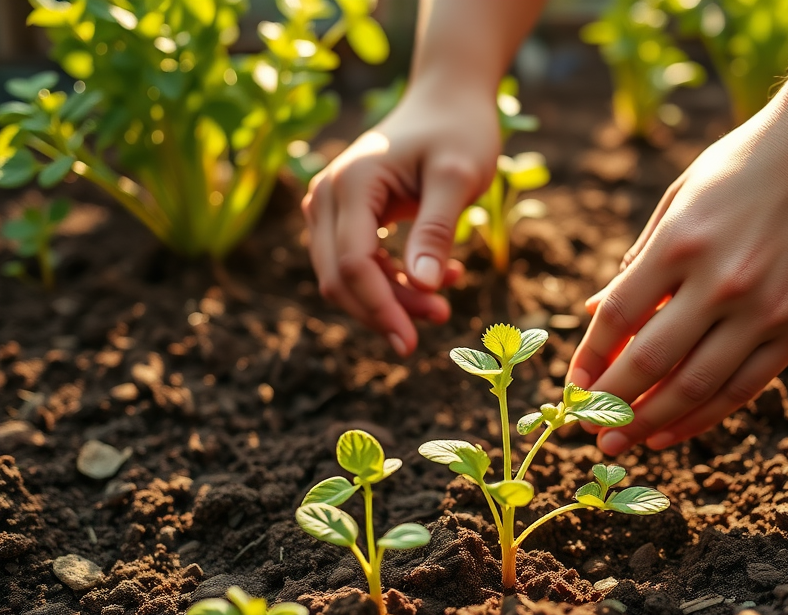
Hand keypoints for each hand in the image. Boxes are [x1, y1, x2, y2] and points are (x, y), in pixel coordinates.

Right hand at [302, 83, 499, 355]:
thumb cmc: (460, 131)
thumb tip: (425, 285)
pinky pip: (357, 264)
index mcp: (352, 182)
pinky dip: (393, 282)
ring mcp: (329, 204)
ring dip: (391, 299)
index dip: (380, 308)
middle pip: (340, 277)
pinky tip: (437, 278)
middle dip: (386, 310)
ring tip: (444, 302)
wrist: (449, 99)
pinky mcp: (343, 215)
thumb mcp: (459, 177)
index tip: (411, 342)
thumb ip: (438, 230)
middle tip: (439, 319)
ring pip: (345, 276)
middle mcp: (327, 193)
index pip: (352, 263)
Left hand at [568, 102, 787, 453]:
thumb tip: (594, 314)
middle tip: (587, 431)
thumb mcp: (680, 199)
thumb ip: (639, 263)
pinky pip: (743, 388)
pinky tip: (672, 432)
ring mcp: (767, 309)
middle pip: (650, 363)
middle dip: (610, 406)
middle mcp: (722, 281)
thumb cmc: (746, 165)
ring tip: (621, 445)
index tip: (572, 388)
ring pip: (696, 388)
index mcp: (681, 242)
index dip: (589, 360)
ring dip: (651, 424)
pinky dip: (703, 417)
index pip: (618, 318)